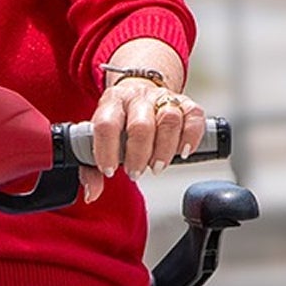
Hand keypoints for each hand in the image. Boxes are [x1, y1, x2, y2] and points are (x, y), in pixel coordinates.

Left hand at [81, 76, 205, 202]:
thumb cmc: (119, 121)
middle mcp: (138, 98)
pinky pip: (194, 118)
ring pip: (169, 120)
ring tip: (157, 166)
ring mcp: (163, 99)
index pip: (106, 125)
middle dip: (138, 156)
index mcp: (112, 103)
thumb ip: (92, 166)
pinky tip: (182, 152)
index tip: (109, 171)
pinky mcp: (186, 103)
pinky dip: (190, 138)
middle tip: (135, 173)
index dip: (107, 151)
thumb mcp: (100, 136)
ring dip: (164, 151)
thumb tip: (92, 193)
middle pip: (141, 125)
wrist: (139, 91)